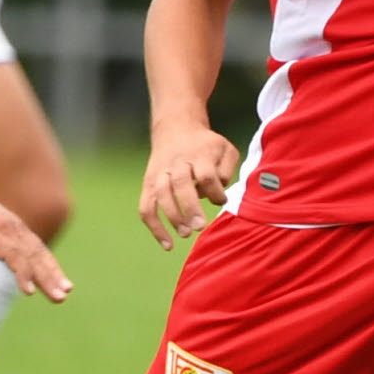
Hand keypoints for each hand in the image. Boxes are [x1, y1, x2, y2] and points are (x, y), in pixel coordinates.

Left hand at [0, 183, 71, 299]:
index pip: (11, 254)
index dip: (21, 273)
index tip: (29, 291)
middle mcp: (7, 227)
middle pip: (32, 254)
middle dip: (48, 276)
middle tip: (61, 297)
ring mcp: (14, 227)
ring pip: (39, 250)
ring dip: (54, 271)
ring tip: (67, 290)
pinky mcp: (17, 229)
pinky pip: (37, 246)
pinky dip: (49, 262)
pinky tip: (58, 278)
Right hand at [139, 121, 240, 248]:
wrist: (176, 129)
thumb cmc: (206, 146)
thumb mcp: (225, 148)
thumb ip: (228, 169)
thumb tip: (219, 192)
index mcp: (199, 153)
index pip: (205, 174)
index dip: (214, 191)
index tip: (220, 200)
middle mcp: (177, 162)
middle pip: (181, 183)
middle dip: (189, 206)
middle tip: (199, 226)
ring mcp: (160, 173)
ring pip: (161, 194)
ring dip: (172, 216)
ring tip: (185, 234)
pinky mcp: (149, 183)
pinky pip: (146, 206)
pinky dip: (154, 227)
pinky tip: (167, 245)